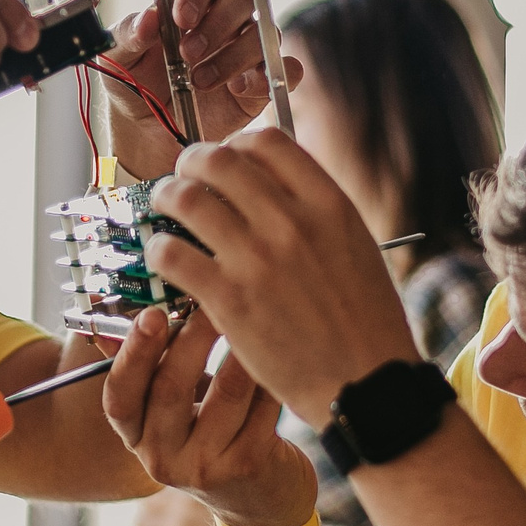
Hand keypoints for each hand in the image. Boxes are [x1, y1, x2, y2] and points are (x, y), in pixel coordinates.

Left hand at [102, 0, 299, 176]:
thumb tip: (147, 18)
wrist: (147, 133)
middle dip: (218, 24)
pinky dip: (269, 77)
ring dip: (234, 56)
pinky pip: (287, 69)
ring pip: (264, 32)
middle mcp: (224, 19)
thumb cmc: (134, 84)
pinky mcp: (263, 82)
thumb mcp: (118, 59)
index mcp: (189, 2)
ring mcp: (247, 49)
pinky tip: (238, 89)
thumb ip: (129, 35)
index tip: (181, 17)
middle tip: (189, 53)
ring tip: (200, 81)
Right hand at [103, 306, 317, 525]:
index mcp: (137, 437)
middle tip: (210, 300)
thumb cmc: (213, 438)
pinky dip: (270, 373)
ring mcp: (206, 466)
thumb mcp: (174, 411)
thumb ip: (151, 367)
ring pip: (225, 393)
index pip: (119, 397)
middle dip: (191, 337)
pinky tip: (279, 349)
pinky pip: (262, 406)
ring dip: (239, 348)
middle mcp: (162, 458)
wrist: (259, 504)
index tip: (151, 314)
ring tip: (251, 314)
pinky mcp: (248, 465)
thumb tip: (122, 304)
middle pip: (170, 389)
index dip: (132, 355)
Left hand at [145, 132, 420, 420]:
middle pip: (219, 161)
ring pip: (187, 199)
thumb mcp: (356, 246)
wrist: (365, 383)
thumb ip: (316, 212)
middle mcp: (292, 222)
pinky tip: (164, 256)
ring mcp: (257, 259)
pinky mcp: (228, 299)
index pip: (266, 142)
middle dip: (191, 162)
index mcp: (328, 203)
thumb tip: (274, 183)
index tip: (225, 158)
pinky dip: (159, 248)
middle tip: (182, 176)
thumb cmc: (365, 322)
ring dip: (167, 197)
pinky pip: (172, 253)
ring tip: (164, 208)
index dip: (236, 143)